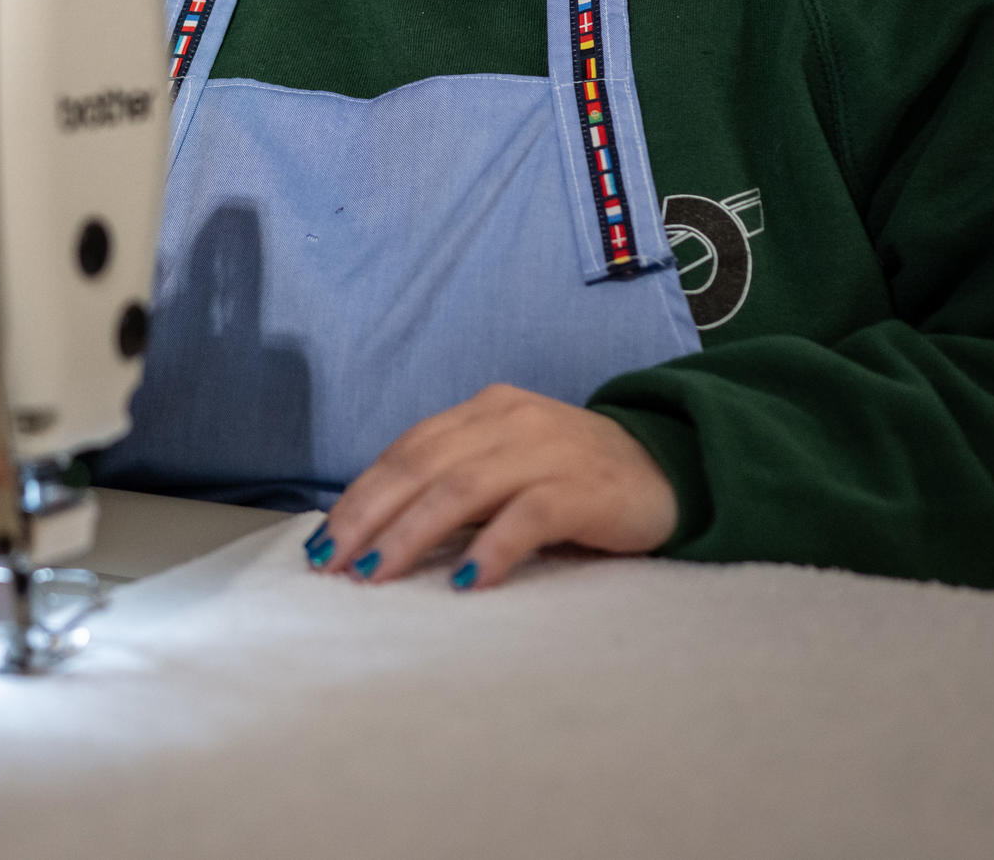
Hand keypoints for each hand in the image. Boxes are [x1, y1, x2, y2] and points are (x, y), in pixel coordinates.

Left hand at [312, 385, 676, 589]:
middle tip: (333, 561)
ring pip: (462, 488)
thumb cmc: (576, 479)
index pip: (407, 450)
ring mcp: (548, 452)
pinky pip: (528, 517)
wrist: (671, 471)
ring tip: (377, 572)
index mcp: (484, 411)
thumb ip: (454, 483)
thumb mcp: (508, 466)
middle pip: (422, 466)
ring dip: (413, 533)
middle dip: (370, 515)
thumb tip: (377, 531)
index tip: (322, 539)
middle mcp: (510, 421)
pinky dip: (491, 548)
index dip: (361, 494)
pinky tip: (465, 581)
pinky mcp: (585, 490)